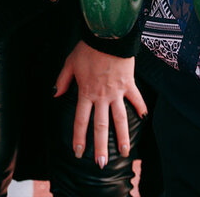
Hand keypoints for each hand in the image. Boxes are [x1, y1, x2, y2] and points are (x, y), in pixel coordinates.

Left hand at [53, 41, 147, 167]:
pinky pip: (136, 98)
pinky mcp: (129, 84)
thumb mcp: (69, 63)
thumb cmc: (87, 49)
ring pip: (120, 118)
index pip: (81, 121)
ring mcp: (116, 92)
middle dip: (101, 146)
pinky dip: (141, 108)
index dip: (79, 138)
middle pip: (101, 125)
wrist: (107, 36)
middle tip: (102, 164)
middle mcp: (101, 96)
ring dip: (123, 136)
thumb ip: (62, 81)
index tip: (79, 153)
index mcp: (86, 93)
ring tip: (125, 152)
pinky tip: (144, 118)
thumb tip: (55, 95)